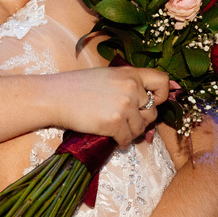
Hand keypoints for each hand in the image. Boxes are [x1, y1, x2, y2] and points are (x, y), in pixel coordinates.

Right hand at [46, 67, 168, 146]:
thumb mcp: (108, 76)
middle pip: (152, 111)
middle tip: (127, 122)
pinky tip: (112, 138)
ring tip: (118, 130)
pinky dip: (121, 142)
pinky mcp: (115, 123)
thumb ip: (128, 85)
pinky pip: (128, 140)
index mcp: (130, 73)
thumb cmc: (78, 87)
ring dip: (131, 133)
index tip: (153, 102)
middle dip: (142, 120)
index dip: (162, 95)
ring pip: (141, 128)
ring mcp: (124, 106)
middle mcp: (131, 88)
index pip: (162, 81)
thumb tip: (148, 103)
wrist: (55, 97)